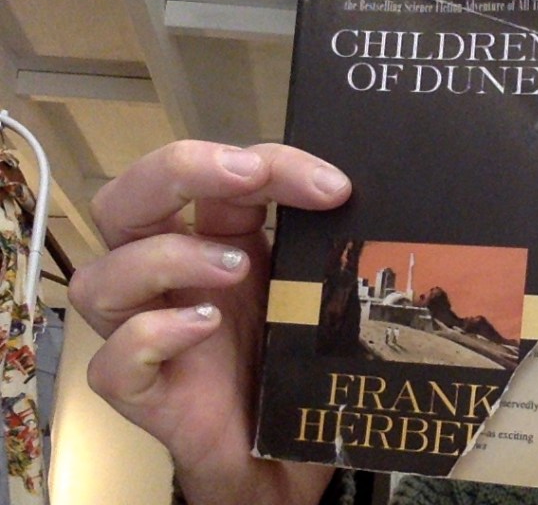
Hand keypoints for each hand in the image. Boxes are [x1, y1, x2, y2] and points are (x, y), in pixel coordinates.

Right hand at [68, 140, 350, 504]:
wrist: (279, 455)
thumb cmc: (289, 365)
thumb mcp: (312, 292)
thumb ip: (319, 247)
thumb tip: (355, 200)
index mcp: (211, 242)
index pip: (214, 177)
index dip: (268, 163)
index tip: (331, 185)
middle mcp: (168, 279)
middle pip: (123, 202)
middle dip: (179, 170)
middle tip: (246, 176)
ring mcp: (146, 334)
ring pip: (99, 278)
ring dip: (167, 257)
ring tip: (238, 269)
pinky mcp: (142, 393)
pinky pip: (112, 361)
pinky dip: (151, 335)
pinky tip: (205, 328)